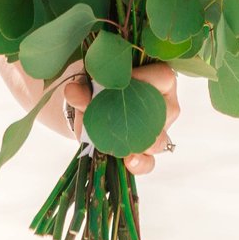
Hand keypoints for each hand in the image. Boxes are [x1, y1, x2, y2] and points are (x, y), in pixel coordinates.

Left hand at [0, 59, 181, 175]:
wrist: (84, 108)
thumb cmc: (95, 85)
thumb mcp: (89, 81)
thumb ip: (83, 86)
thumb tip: (73, 91)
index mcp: (155, 77)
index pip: (164, 77)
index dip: (146, 79)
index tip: (123, 81)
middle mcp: (162, 105)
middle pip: (166, 113)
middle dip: (143, 116)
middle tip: (125, 116)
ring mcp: (157, 130)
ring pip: (159, 139)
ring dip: (140, 143)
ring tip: (126, 146)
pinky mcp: (144, 152)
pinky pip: (149, 161)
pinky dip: (140, 163)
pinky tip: (129, 161)